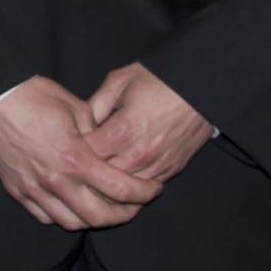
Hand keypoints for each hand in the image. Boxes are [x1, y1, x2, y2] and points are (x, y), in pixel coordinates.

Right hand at [0, 80, 162, 229]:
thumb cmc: (32, 96)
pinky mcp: (17, 191)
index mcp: (75, 158)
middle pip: (99, 217)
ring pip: (72, 222)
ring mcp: (34, 190)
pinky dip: (65, 216)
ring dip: (95, 220)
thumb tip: (111, 149)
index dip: (144, 193)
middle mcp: (56, 180)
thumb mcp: (76, 108)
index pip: (120, 189)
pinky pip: (46, 217)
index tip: (154, 189)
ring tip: (106, 208)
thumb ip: (98, 134)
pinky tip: (74, 206)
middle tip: (135, 205)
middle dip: (124, 215)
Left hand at [82, 63, 211, 191]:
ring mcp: (157, 165)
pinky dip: (132, 186)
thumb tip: (79, 123)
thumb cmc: (160, 79)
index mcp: (123, 131)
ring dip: (110, 184)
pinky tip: (122, 177)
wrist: (202, 85)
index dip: (73, 153)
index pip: (86, 156)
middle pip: (102, 180)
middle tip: (77, 167)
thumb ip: (95, 105)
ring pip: (124, 191)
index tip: (68, 147)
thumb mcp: (119, 81)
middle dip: (88, 174)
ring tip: (96, 176)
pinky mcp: (172, 169)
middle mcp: (139, 154)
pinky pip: (145, 188)